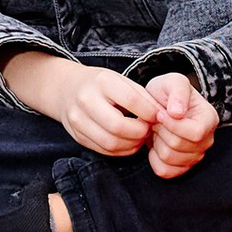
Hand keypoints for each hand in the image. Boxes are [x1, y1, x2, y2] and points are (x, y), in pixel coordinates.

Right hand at [1, 48, 158, 156]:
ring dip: (131, 145)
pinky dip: (121, 151)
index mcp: (102, 81)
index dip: (149, 112)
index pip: (131, 101)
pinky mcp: (76, 136)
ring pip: (110, 143)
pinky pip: (103, 150)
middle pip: (118, 126)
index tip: (158, 116)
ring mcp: (78, 119)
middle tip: (148, 130)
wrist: (67, 89)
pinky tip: (128, 143)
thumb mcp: (122, 81)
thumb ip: (143, 98)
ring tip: (139, 138)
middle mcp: (86, 99)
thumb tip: (163, 116)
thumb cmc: (102, 85)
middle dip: (139, 133)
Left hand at [141, 74, 219, 178]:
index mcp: (209, 119)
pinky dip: (153, 158)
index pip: (195, 133)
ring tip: (157, 129)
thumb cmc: (167, 92)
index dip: (173, 125)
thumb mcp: (172, 81)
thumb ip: (177, 91)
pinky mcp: (182, 167)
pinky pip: (164, 171)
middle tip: (156, 119)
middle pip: (179, 146)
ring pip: (169, 159)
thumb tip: (177, 113)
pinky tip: (155, 143)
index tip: (160, 113)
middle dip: (161, 131)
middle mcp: (207, 140)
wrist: (158, 105)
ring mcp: (195, 156)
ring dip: (156, 143)